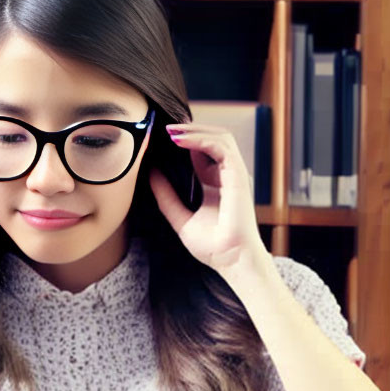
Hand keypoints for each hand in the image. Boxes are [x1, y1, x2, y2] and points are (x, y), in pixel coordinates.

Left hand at [149, 123, 272, 273]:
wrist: (231, 261)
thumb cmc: (213, 247)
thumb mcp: (180, 218)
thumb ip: (167, 197)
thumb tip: (151, 174)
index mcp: (215, 185)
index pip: (201, 153)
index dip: (184, 142)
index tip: (160, 139)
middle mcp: (226, 176)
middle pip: (212, 139)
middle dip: (189, 130)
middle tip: (164, 129)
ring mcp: (234, 175)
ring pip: (219, 137)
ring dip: (194, 130)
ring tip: (171, 131)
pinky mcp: (238, 176)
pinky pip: (221, 147)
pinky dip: (201, 139)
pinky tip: (181, 140)